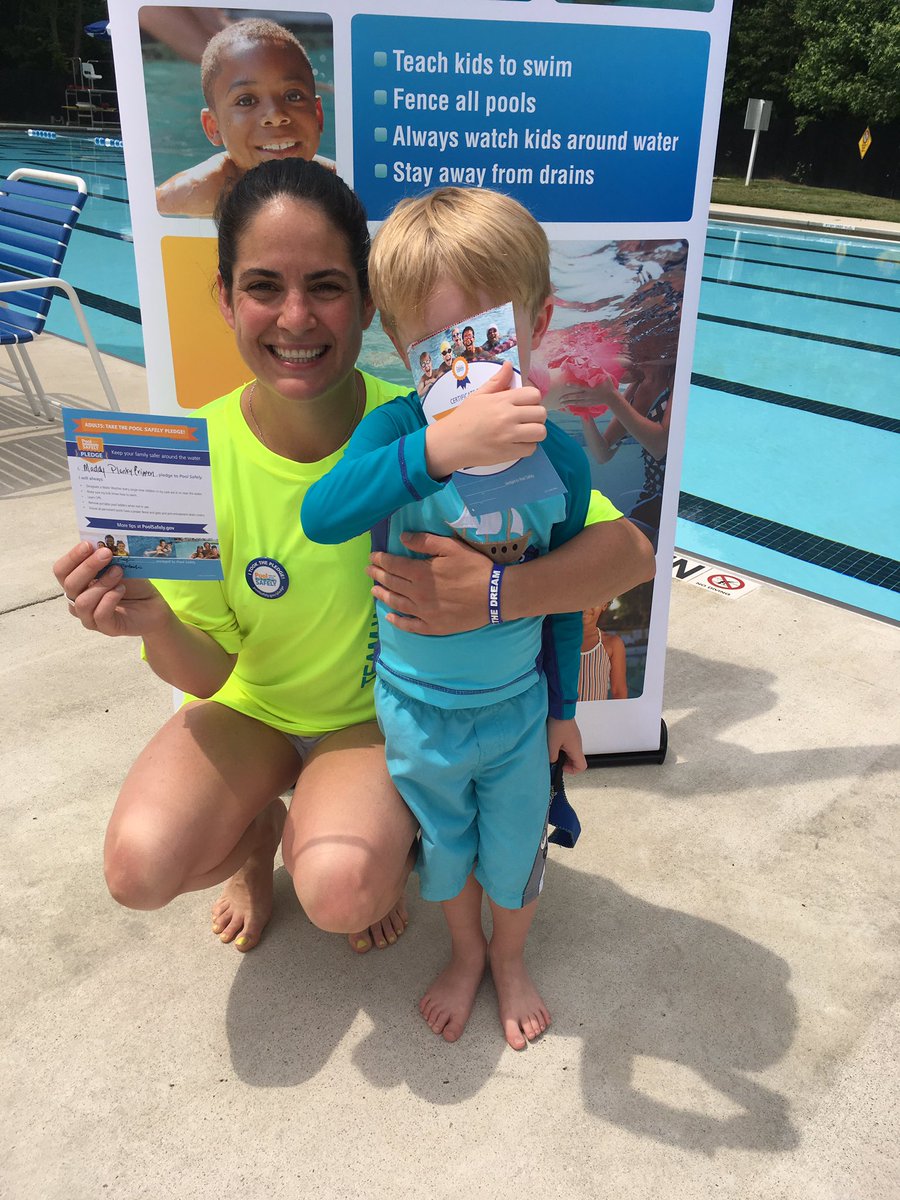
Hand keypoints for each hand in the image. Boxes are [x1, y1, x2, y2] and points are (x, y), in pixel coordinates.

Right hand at [53, 541, 171, 637]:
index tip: (88, 544)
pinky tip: (121, 589)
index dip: (72, 557)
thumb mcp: (118, 565)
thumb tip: (98, 542)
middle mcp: (78, 601)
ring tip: (119, 571)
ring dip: (102, 583)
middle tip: (106, 553)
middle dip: (88, 566)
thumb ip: (105, 557)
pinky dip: (110, 598)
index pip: (61, 571)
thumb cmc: (132, 584)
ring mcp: (90, 617)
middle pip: (70, 584)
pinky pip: (100, 614)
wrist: (153, 604)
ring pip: (83, 602)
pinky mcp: (107, 628)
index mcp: (77, 583)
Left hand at [367, 531, 492, 635]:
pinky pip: (409, 626)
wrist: (495, 596)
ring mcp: (423, 613)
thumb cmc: (474, 568)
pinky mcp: (433, 627)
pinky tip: (389, 617)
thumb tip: (402, 537)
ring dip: (383, 596)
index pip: (393, 565)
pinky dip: (397, 621)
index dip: (380, 560)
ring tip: (374, 590)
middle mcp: (417, 594)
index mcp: (420, 573)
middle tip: (368, 571)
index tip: (372, 557)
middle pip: (392, 583)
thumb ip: (425, 541)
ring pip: (396, 604)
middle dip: (378, 575)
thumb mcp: (451, 547)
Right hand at [425, 360, 546, 477]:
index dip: (532, 400)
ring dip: (535, 432)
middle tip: (525, 420)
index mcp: (502, 400)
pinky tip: (517, 444)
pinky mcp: (509, 453)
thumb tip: (508, 365)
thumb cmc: (464, 417)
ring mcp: (509, 436)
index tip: (524, 405)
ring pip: (540, 432)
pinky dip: (527, 447)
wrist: (450, 442)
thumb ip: (496, 381)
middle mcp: (508, 416)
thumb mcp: (478, 395)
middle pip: (541, 413)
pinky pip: (531, 449)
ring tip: (524, 433)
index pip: (534, 395)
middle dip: (536, 416)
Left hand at [548, 717, 586, 772]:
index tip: (561, 766)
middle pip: (576, 760)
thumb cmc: (558, 724)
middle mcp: (578, 744)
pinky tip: (554, 742)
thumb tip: (552, 762)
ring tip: (553, 749)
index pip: (582, 767)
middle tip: (555, 759)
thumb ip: (552, 757)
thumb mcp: (552, 744)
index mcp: (576, 749)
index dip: (572, 770)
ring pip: (571, 752)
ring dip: (563, 754)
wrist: (560, 709)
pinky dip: (562, 747)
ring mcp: (575, 738)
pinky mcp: (570, 734)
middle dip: (565, 762)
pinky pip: (568, 745)